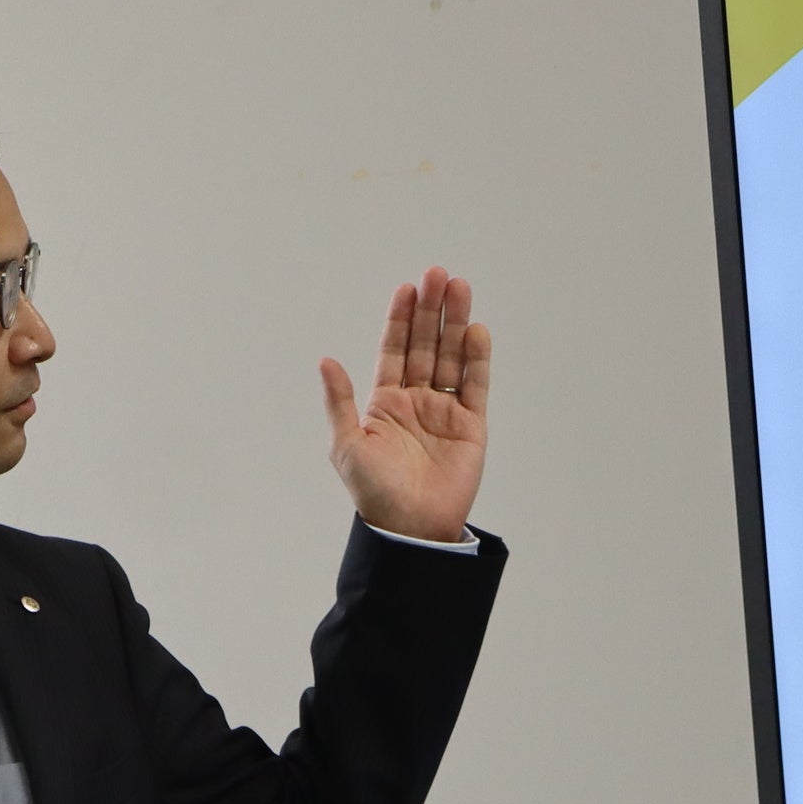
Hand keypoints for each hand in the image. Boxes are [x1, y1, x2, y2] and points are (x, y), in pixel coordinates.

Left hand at [322, 267, 491, 542]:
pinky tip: (476, 331)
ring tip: (460, 288)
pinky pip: (474, 385)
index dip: (400, 319)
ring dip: (455, 324)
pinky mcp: (471, 425)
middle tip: (438, 275)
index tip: (407, 288)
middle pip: (425, 345)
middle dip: (431, 310)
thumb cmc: (374, 492)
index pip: (394, 350)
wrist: (411, 528)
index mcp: (385, 402)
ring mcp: (445, 411)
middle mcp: (416, 400)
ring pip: (451, 357)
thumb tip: (326, 360)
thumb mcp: (347, 446)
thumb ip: (340, 401)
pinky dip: (476, 358)